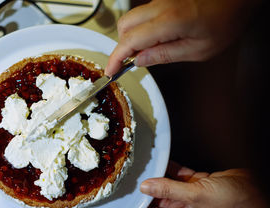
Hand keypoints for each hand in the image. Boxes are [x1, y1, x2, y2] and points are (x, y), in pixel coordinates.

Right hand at [105, 0, 259, 75]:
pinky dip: (142, 28)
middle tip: (131, 61)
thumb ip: (165, 55)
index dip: (116, 58)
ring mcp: (161, 0)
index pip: (129, 41)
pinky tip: (156, 37)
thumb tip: (140, 60)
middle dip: (122, 46)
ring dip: (133, 36)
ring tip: (149, 50)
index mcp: (169, 21)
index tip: (111, 70)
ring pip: (132, 18)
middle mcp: (161, 6)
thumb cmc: (225, 20)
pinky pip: (143, 14)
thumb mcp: (198, 49)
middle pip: (124, 26)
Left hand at [138, 161, 269, 207]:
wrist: (258, 191)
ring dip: (155, 173)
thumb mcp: (198, 195)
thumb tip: (144, 186)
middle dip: (143, 185)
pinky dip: (169, 166)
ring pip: (164, 183)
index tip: (122, 191)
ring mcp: (187, 194)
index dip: (134, 205)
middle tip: (129, 170)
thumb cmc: (234, 202)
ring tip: (142, 161)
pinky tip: (160, 157)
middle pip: (153, 197)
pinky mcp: (194, 182)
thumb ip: (169, 189)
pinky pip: (176, 173)